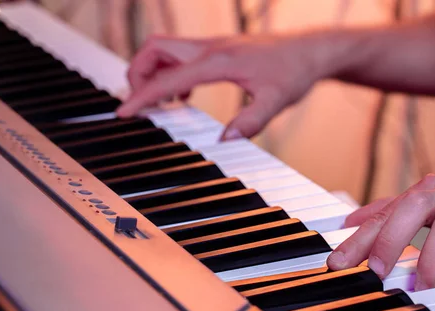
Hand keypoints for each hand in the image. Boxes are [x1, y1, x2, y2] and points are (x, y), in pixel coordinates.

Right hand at [116, 32, 343, 139]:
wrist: (310, 49)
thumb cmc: (294, 70)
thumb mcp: (275, 101)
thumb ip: (249, 122)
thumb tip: (223, 141)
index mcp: (218, 60)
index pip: (166, 77)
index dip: (141, 96)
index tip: (124, 112)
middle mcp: (209, 47)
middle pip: (154, 49)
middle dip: (137, 74)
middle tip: (141, 104)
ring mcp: (211, 45)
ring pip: (163, 49)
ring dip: (152, 72)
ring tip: (159, 102)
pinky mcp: (216, 49)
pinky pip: (179, 56)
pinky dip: (170, 73)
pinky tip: (184, 94)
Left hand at [327, 174, 434, 290]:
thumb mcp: (429, 203)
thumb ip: (390, 211)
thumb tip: (350, 221)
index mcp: (425, 192)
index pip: (384, 214)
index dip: (359, 239)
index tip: (337, 265)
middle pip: (412, 208)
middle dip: (390, 241)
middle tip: (377, 274)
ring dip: (432, 259)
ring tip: (424, 288)